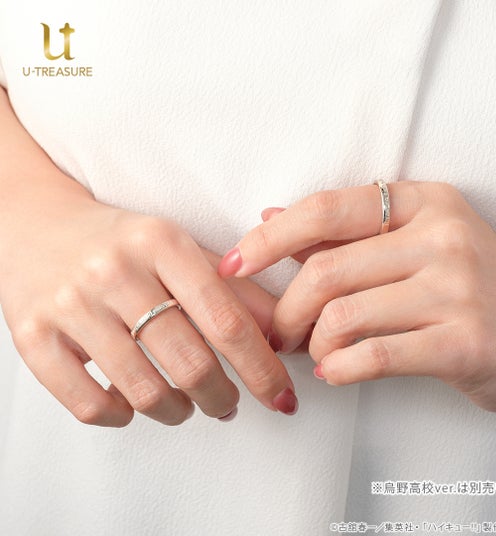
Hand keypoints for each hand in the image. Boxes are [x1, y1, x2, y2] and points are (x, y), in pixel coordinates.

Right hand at [0, 198, 296, 426]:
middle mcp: (114, 271)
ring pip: (144, 392)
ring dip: (178, 412)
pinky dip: (122, 417)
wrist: (38, 225)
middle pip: (190, 363)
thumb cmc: (122, 243)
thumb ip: (234, 289)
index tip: (282, 397)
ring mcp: (70, 305)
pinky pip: (89, 405)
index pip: (226, 319)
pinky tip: (133, 405)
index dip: (262, 368)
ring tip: (185, 406)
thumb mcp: (180, 249)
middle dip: (222, 397)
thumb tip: (281, 334)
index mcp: (161, 243)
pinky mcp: (32, 337)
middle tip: (228, 404)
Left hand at [219, 181, 495, 412]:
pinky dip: (339, 369)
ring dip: (312, 344)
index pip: (325, 210)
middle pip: (325, 271)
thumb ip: (342, 235)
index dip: (270, 239)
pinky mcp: (466, 341)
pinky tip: (335, 372)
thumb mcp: (416, 244)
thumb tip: (271, 218)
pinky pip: (374, 356)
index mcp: (423, 203)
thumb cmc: (472, 289)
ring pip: (343, 316)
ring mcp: (456, 288)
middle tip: (276, 332)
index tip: (234, 264)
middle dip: (285, 310)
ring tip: (315, 354)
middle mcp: (441, 237)